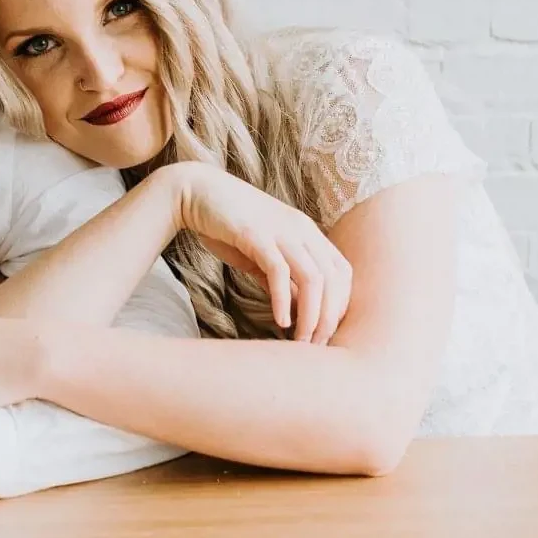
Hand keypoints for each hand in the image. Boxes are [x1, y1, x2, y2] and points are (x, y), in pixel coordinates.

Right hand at [163, 162, 351, 343]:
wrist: (195, 192)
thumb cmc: (228, 226)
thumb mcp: (263, 254)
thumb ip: (282, 278)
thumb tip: (297, 311)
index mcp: (307, 231)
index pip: (342, 271)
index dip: (341, 304)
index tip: (326, 330)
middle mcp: (301, 228)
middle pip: (333, 278)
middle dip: (329, 318)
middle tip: (316, 345)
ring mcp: (280, 230)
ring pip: (313, 277)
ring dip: (311, 315)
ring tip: (301, 340)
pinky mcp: (255, 234)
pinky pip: (279, 271)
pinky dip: (283, 300)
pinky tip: (280, 321)